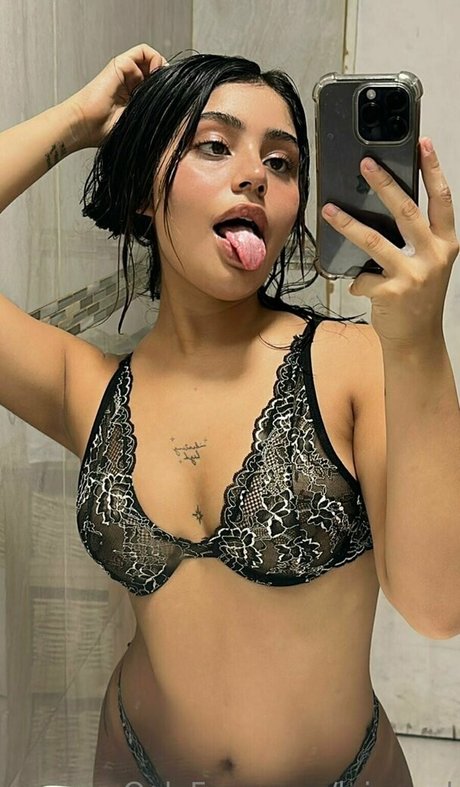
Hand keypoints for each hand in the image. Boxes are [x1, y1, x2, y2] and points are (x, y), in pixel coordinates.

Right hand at [63, 43, 167, 148]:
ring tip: (164, 84)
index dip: (168, 90)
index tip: (175, 100)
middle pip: (155, 72)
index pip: (155, 87)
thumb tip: (177, 113)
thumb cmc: (105, 131)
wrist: (85, 125)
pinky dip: (155, 58)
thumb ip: (154, 114)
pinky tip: (157, 74)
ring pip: (151, 60)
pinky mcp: (120, 64)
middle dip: (167, 80)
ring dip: (162, 68)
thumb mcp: (138, 124)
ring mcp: (124, 73)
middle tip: (172, 92)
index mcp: (132, 98)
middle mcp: (129, 83)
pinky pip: (143, 51)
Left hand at [321, 138, 458, 349]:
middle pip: (407, 210)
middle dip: (384, 183)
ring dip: (348, 223)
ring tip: (329, 209)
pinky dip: (357, 280)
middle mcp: (434, 255)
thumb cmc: (418, 299)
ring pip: (374, 239)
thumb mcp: (427, 265)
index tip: (423, 144)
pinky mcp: (392, 291)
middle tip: (366, 162)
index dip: (433, 169)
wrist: (417, 340)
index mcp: (446, 243)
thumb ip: (415, 240)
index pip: (442, 199)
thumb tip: (382, 210)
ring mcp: (414, 273)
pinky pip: (363, 276)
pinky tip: (361, 286)